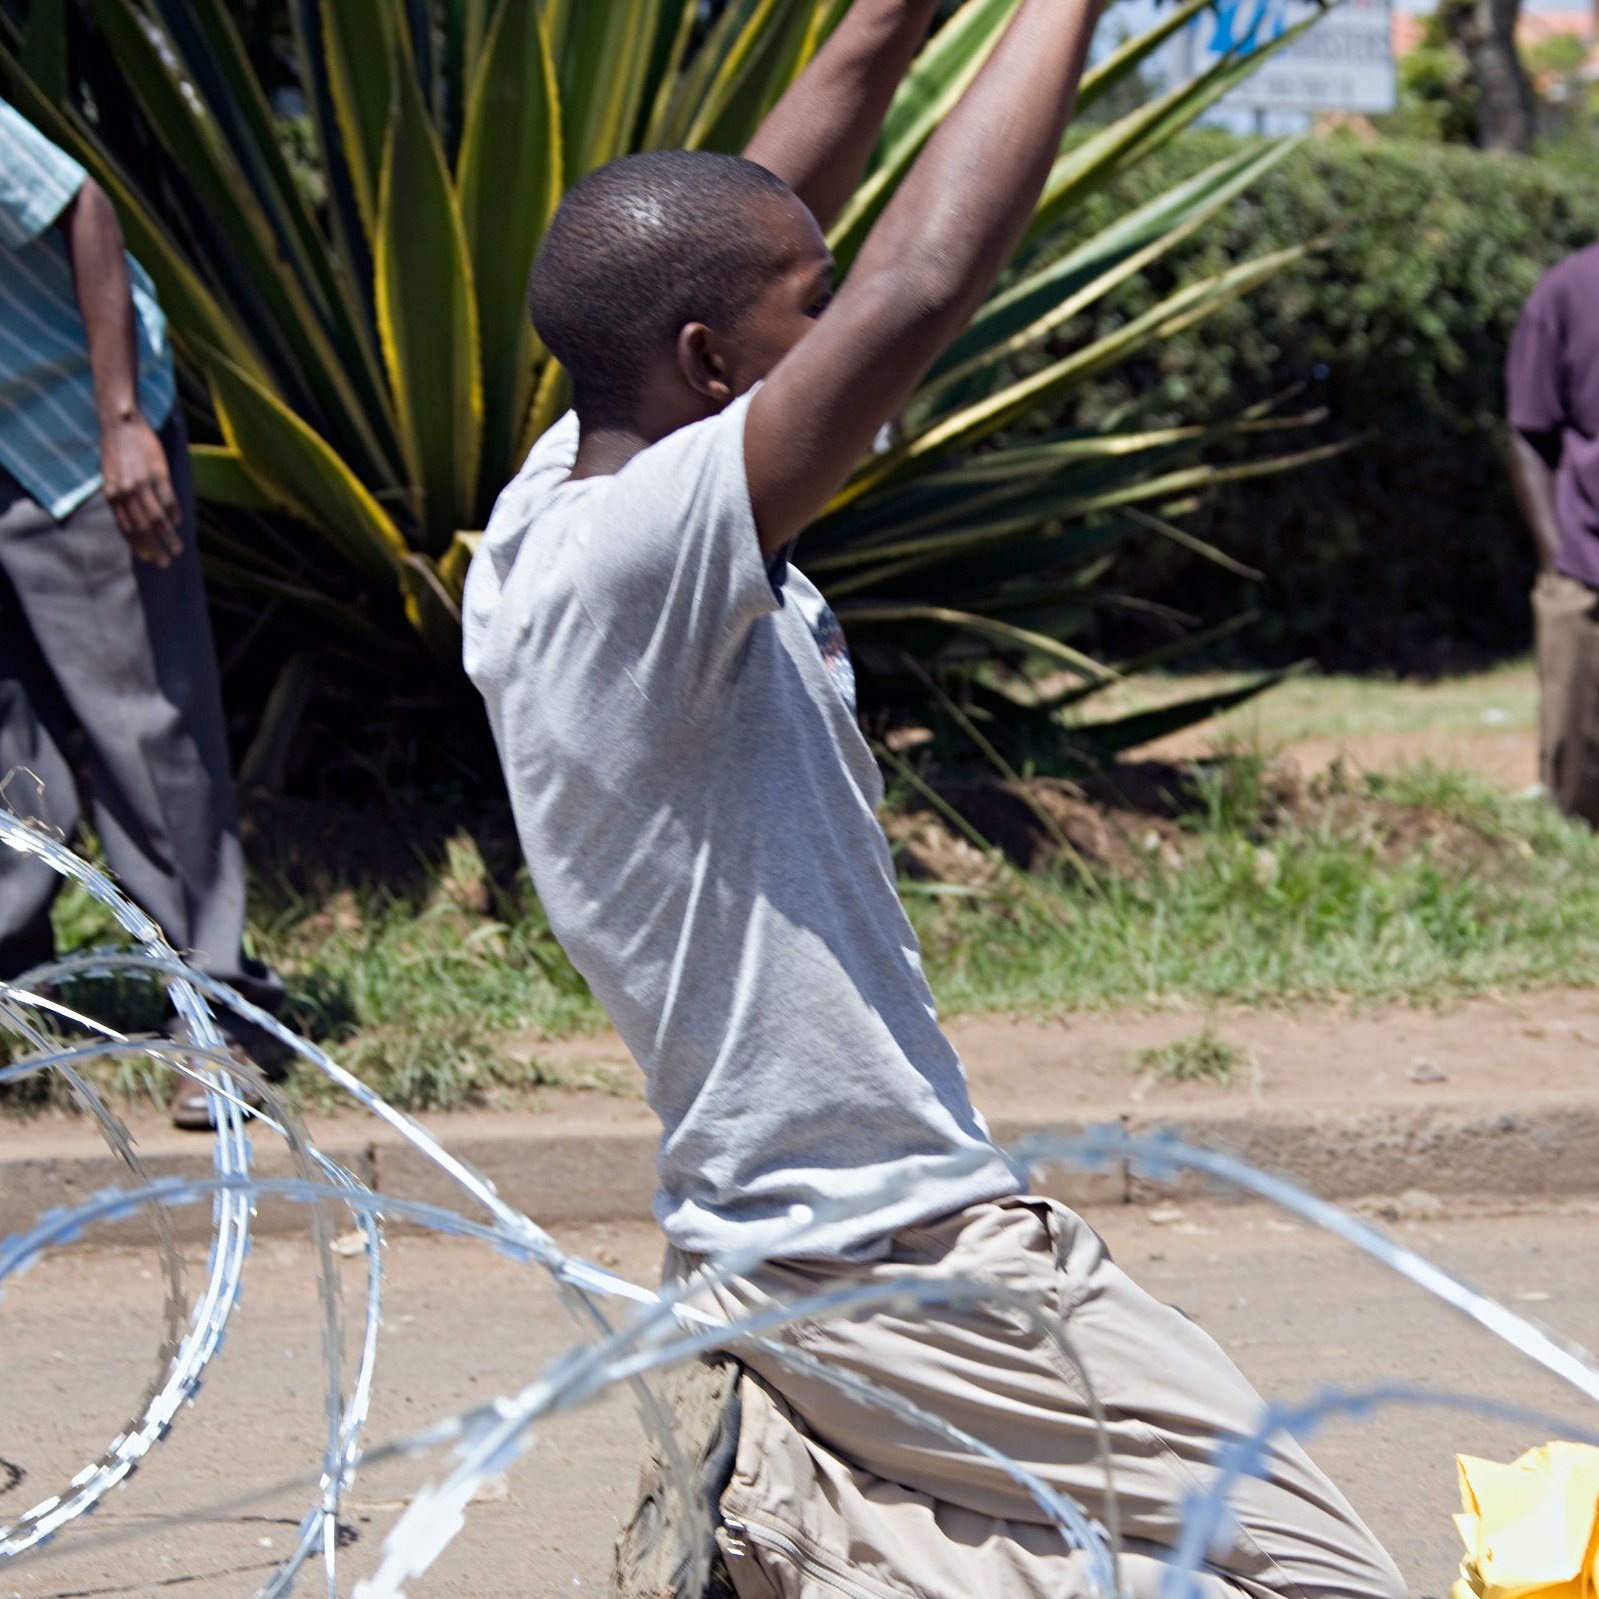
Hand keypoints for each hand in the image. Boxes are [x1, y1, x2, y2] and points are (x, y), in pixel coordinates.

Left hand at [101, 415, 183, 566]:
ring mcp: (142, 483)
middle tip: (165, 562)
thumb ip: (120, 498)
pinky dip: (174, 514)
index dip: (138, 545)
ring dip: (168, 537)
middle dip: (154, 548)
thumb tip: (133, 520)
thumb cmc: (116, 451)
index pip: (126, 528)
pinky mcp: (157, 473)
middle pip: (142, 528)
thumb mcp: (111, 477)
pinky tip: (179, 523)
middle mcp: (125, 492)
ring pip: (157, 518)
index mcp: (112, 495)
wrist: (120, 424)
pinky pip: (168, 500)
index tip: (149, 558)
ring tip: (178, 549)